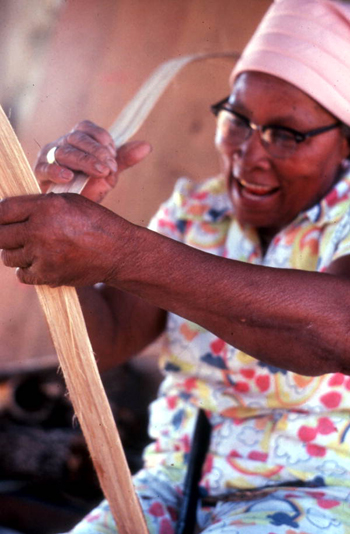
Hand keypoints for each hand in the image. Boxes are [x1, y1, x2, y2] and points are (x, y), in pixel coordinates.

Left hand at [0, 193, 131, 286]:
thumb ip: (38, 205)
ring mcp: (42, 255)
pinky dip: (28, 270)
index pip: (2, 210)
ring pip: (8, 257)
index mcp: (45, 207)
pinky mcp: (48, 275)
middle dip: (5, 235)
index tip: (2, 220)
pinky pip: (22, 275)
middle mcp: (40, 230)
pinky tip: (41, 263)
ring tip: (33, 249)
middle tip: (15, 236)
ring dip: (16, 254)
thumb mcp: (69, 202)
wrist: (118, 252)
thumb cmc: (95, 223)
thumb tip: (8, 211)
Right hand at [35, 120, 151, 202]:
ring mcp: (49, 156)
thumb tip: (147, 146)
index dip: (101, 138)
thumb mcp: (110, 173)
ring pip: (63, 151)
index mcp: (78, 139)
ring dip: (84, 161)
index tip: (113, 154)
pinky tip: (68, 176)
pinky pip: (44, 168)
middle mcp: (62, 144)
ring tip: (99, 172)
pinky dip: (56, 171)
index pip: (86, 127)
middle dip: (96, 152)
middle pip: (76, 138)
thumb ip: (124, 159)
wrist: (75, 209)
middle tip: (110, 167)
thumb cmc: (90, 186)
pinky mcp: (40, 172)